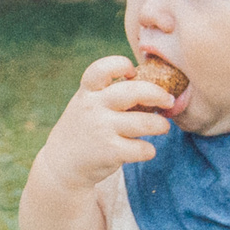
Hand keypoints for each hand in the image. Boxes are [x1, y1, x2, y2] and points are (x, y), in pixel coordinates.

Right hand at [31, 55, 175, 195]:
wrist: (61, 165)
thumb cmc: (83, 130)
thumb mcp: (87, 105)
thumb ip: (110, 94)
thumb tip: (152, 89)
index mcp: (87, 92)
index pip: (103, 68)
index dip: (121, 64)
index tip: (132, 72)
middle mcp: (93, 107)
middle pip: (134, 91)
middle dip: (158, 94)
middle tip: (168, 100)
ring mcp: (102, 129)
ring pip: (145, 122)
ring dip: (160, 125)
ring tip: (162, 127)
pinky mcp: (110, 152)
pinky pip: (142, 148)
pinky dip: (149, 150)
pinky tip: (145, 150)